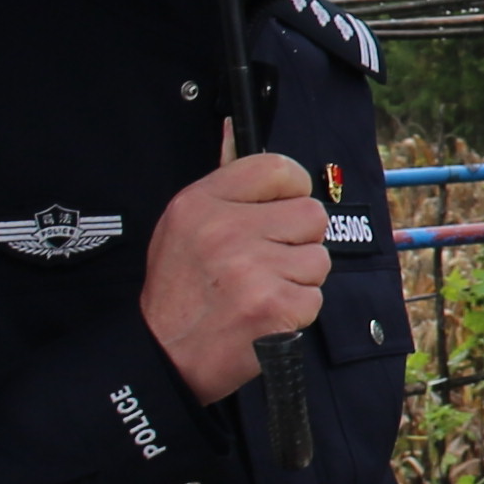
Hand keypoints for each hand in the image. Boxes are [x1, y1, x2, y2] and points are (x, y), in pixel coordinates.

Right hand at [143, 149, 327, 400]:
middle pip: (312, 214)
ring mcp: (253, 268)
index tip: (282, 210)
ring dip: (298, 278)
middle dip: (298, 240)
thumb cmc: (180, 290)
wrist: (164, 355)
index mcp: (202, 201)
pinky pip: (315, 297)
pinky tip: (264, 315)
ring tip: (258, 291)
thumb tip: (236, 128)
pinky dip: (296, 310)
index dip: (292, 190)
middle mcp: (227, 229)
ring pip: (319, 258)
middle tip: (265, 262)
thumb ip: (223, 184)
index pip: (280, 168)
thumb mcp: (183, 224)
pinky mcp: (275, 306)